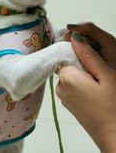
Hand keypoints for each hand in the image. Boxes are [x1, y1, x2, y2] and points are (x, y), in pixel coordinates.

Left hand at [56, 31, 115, 152]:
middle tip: (99, 72)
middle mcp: (60, 87)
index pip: (65, 55)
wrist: (114, 136)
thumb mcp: (105, 75)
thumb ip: (88, 55)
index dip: (79, 53)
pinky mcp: (69, 104)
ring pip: (71, 76)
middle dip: (81, 65)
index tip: (93, 58)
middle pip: (67, 65)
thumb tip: (74, 35)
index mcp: (66, 77)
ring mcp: (63, 97)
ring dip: (83, 75)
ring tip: (99, 83)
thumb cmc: (113, 106)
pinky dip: (82, 85)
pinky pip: (72, 87)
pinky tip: (96, 92)